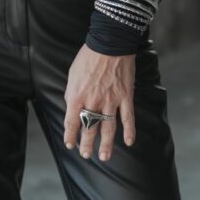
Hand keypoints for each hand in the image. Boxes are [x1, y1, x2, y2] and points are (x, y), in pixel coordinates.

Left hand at [63, 44, 136, 161]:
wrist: (109, 43)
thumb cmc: (88, 57)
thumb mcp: (72, 74)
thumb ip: (71, 92)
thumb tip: (71, 105)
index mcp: (77, 96)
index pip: (72, 122)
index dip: (70, 135)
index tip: (70, 145)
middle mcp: (93, 102)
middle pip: (90, 129)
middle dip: (87, 144)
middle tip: (86, 155)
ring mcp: (111, 100)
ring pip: (108, 128)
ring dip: (106, 144)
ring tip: (104, 157)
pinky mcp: (125, 96)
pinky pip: (128, 117)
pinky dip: (129, 131)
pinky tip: (129, 142)